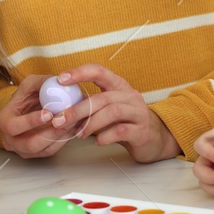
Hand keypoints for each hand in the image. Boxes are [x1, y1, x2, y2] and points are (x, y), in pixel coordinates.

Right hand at [0, 74, 82, 158]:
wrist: (29, 108)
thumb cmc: (27, 96)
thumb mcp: (31, 83)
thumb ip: (42, 82)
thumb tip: (58, 81)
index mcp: (4, 121)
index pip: (13, 126)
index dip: (31, 121)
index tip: (49, 113)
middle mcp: (11, 139)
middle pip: (30, 144)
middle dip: (50, 133)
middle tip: (66, 122)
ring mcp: (23, 150)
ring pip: (44, 150)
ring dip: (61, 137)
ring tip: (73, 123)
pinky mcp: (37, 154)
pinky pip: (52, 151)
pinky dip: (64, 140)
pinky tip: (73, 129)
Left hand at [58, 64, 179, 162]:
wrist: (153, 140)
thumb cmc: (125, 122)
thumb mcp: (108, 109)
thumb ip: (91, 105)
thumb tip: (60, 108)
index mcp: (119, 86)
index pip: (99, 71)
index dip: (80, 73)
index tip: (60, 79)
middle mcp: (130, 96)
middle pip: (102, 97)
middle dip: (78, 109)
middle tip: (60, 120)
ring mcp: (138, 113)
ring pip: (112, 112)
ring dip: (91, 123)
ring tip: (79, 134)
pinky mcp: (142, 131)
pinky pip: (121, 131)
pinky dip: (106, 136)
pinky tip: (98, 141)